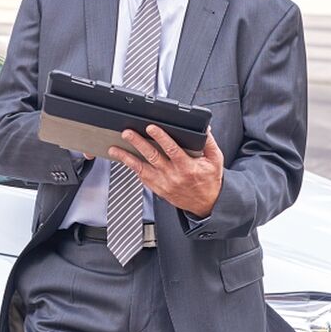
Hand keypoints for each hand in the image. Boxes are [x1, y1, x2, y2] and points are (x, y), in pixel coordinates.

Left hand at [108, 125, 223, 217]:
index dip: (161, 137)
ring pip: (141, 168)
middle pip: (152, 156)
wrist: (206, 204)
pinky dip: (131, 167)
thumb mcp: (215, 160)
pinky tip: (123, 158)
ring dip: (127, 157)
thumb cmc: (209, 180)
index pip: (172, 149)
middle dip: (138, 143)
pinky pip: (141, 177)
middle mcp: (173, 175)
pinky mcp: (157, 188)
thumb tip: (205, 128)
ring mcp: (163, 183)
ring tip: (115, 148)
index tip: (151, 127)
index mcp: (187, 166)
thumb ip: (209, 143)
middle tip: (127, 133)